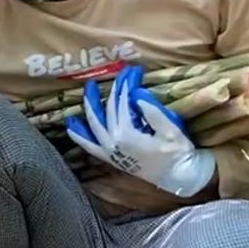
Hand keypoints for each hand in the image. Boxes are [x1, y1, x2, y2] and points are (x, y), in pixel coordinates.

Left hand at [64, 64, 214, 197]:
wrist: (176, 177)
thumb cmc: (177, 152)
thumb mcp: (170, 128)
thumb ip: (152, 111)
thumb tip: (136, 94)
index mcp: (127, 134)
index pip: (123, 102)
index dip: (127, 84)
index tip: (133, 70)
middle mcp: (112, 142)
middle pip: (108, 109)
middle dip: (114, 89)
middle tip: (120, 72)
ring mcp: (109, 151)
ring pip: (93, 125)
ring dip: (90, 106)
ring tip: (88, 88)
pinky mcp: (110, 157)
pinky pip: (89, 145)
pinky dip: (79, 135)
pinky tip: (71, 125)